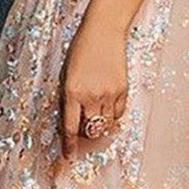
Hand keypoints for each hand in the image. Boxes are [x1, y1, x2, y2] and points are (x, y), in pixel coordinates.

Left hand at [57, 9, 128, 160]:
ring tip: (96, 119)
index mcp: (72, 92)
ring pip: (105, 125)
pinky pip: (118, 114)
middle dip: (85, 136)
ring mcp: (109, 94)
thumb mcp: (66, 74)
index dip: (69, 146)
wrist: (103, 31)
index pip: (70, 127)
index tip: (68, 156)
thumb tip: (71, 121)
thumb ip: (68, 98)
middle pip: (89, 130)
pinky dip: (113, 117)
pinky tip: (108, 109)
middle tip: (83, 134)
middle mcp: (91, 96)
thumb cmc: (80, 50)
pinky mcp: (123, 90)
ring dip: (100, 127)